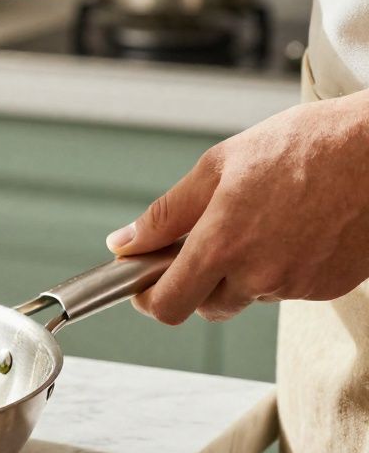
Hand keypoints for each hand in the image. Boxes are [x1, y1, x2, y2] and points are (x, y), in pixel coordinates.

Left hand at [107, 95, 368, 323]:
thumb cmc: (304, 146)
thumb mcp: (218, 167)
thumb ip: (166, 214)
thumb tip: (124, 243)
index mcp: (222, 245)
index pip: (169, 306)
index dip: (150, 299)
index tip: (146, 284)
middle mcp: (258, 275)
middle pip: (207, 306)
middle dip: (198, 282)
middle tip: (208, 241)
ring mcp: (296, 286)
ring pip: (249, 295)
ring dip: (243, 272)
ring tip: (264, 219)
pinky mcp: (326, 288)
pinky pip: (288, 288)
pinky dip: (281, 267)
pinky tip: (296, 228)